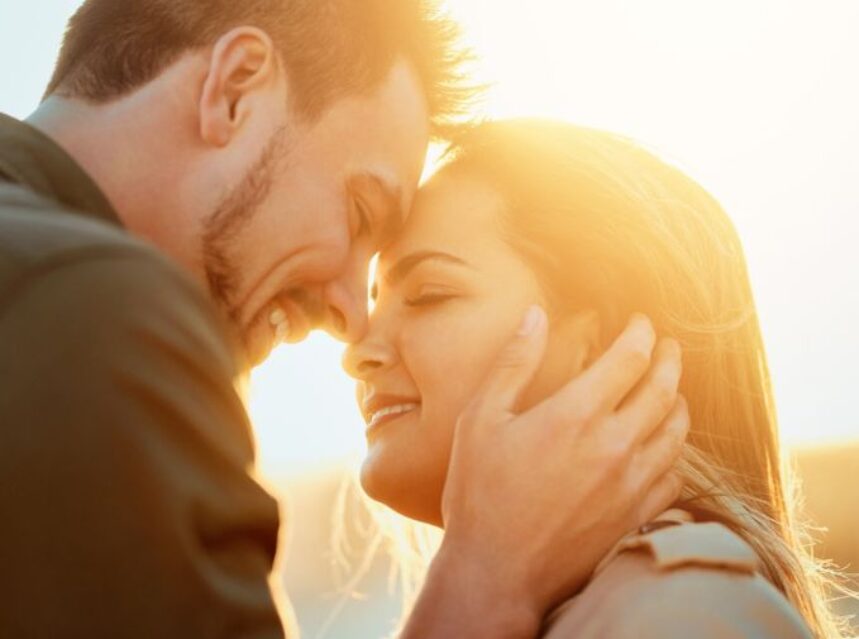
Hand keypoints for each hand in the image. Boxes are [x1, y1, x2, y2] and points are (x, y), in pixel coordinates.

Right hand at [403, 308, 686, 637]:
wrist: (495, 571)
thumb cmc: (480, 491)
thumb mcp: (482, 417)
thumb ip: (514, 362)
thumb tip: (536, 315)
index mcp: (576, 414)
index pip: (630, 358)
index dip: (640, 332)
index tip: (639, 321)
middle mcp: (614, 445)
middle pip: (664, 388)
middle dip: (669, 358)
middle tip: (667, 345)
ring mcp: (630, 484)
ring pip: (677, 431)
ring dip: (678, 401)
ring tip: (671, 389)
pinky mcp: (634, 516)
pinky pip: (675, 477)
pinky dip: (675, 454)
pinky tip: (664, 448)